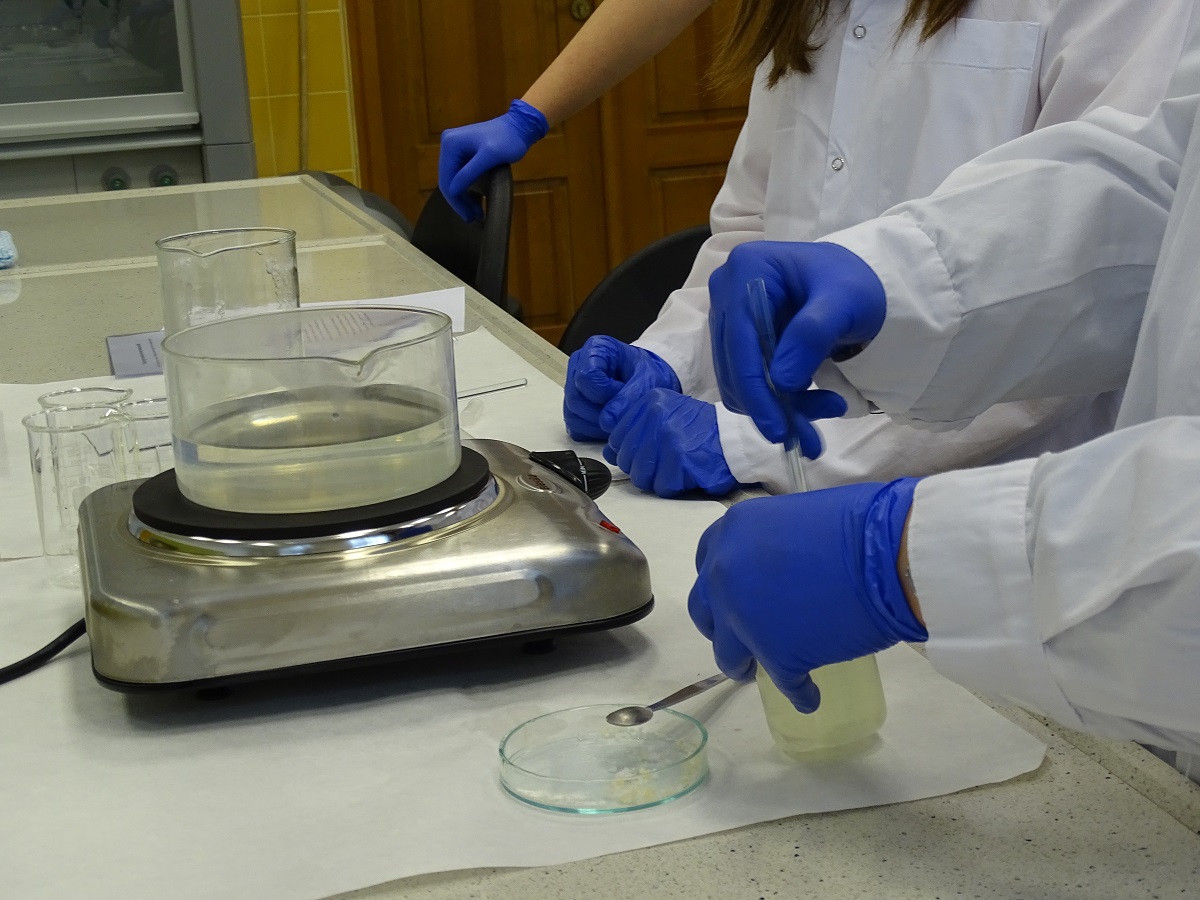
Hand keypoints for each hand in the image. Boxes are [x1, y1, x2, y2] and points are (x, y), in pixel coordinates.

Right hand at [438, 99, 548, 220]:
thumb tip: (453, 191)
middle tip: (473, 218)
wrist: (519, 126)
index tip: (469, 217)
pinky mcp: (462, 152)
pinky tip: (475, 201)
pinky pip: (460, 175)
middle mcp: (448, 144)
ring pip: (453, 179)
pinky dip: (467, 189)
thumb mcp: (489, 157)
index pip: (447, 179)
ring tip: (476, 213)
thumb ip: (469, 173)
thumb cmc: (508, 140)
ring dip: (463, 197)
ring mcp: (455, 148)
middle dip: (460, 201)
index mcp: (451, 144)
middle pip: (448, 180)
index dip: (457, 201)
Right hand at [562, 336, 680, 440]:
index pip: (586, 377)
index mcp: (594, 350)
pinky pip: (576, 428)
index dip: (606, 392)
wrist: (650, 383)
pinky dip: (595, 432)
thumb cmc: (649, 374)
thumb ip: (629, 397)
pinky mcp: (573, 410)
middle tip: (624, 408)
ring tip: (620, 414)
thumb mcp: (648, 380)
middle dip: (602, 411)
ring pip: (573, 415)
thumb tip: (607, 422)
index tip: (625, 392)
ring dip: (600, 423)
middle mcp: (577, 367)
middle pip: (576, 398)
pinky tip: (612, 423)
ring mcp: (573, 390)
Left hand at [603, 388, 737, 497]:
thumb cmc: (700, 429)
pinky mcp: (680, 461)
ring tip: (675, 470)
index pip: (617, 438)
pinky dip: (674, 486)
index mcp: (650, 402)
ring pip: (641, 476)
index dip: (629, 453)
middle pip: (627, 459)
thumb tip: (610, 452)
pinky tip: (687, 475)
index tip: (648, 454)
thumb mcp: (668, 412)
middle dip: (643, 469)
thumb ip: (637, 427)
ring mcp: (668, 439)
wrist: (737, 438)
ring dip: (658, 479)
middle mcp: (656, 417)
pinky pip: (662, 486)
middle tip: (664, 465)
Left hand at [688, 478, 925, 711]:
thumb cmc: (858, 523)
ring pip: (728, 654)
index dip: (722, 584)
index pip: (707, 565)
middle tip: (742, 634)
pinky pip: (784, 682)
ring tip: (758, 671)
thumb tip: (781, 565)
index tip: (735, 595)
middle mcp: (724, 577)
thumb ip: (771, 543)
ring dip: (742, 663)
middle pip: (706, 612)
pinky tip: (808, 696)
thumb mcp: (795, 516)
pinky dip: (798, 692)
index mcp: (730, 535)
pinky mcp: (776, 657)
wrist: (888, 555)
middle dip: (721, 625)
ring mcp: (745, 620)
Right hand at [708, 240, 885, 445]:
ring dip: (777, 406)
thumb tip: (781, 382)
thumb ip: (812, 335)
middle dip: (772, 406)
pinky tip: (809, 401)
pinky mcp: (738, 338)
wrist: (858, 282)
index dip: (756, 391)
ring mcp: (729, 316)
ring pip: (738, 380)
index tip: (778, 431)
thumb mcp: (845, 302)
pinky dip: (776, 400)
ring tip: (826, 409)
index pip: (741, 342)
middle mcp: (727, 291)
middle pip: (735, 366)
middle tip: (812, 436)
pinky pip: (747, 380)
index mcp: (748, 270)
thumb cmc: (856, 283)